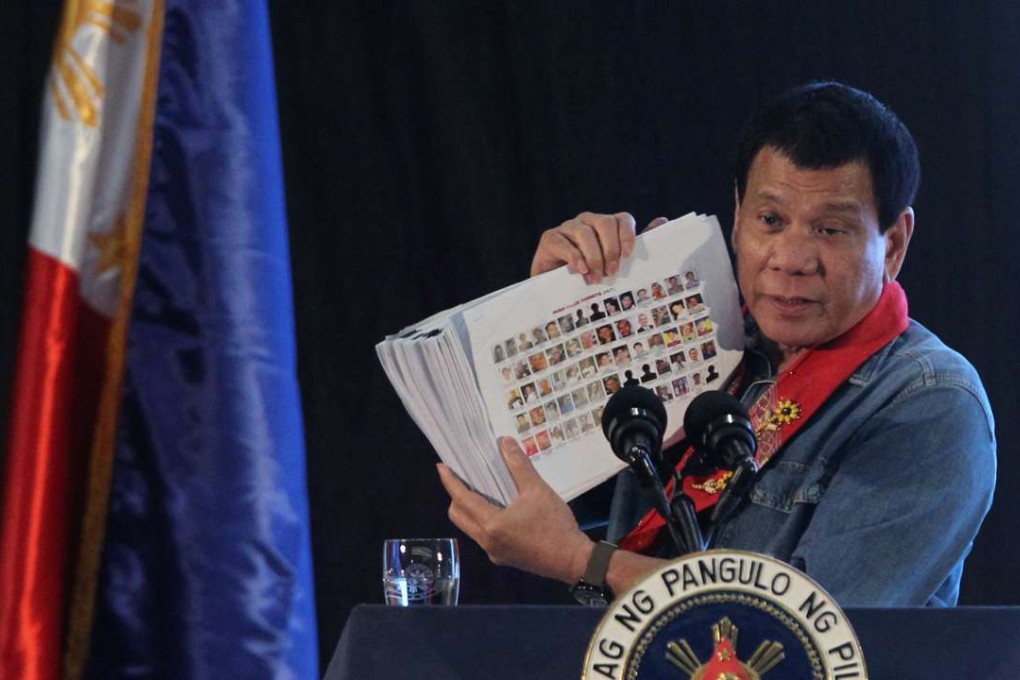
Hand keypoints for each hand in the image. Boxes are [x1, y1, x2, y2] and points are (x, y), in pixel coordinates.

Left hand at [437, 437, 593, 582]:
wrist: (573, 560)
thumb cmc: (554, 525)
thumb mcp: (537, 491)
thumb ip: (519, 466)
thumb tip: (505, 442)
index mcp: (491, 525)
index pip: (461, 499)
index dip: (450, 481)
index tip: (442, 466)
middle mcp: (486, 541)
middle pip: (459, 516)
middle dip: (455, 496)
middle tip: (462, 477)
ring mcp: (494, 552)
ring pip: (470, 527)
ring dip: (470, 509)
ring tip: (481, 489)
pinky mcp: (504, 557)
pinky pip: (484, 536)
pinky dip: (483, 519)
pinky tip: (499, 508)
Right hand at [529, 212, 669, 282]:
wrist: (556, 290)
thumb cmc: (589, 275)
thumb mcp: (614, 263)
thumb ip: (635, 245)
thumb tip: (662, 221)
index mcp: (606, 225)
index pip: (622, 219)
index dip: (627, 235)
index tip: (628, 256)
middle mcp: (587, 221)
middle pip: (604, 223)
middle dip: (610, 249)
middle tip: (611, 272)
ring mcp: (568, 227)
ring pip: (584, 233)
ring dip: (593, 257)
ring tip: (595, 277)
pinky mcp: (550, 238)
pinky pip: (563, 242)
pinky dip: (574, 257)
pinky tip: (580, 270)